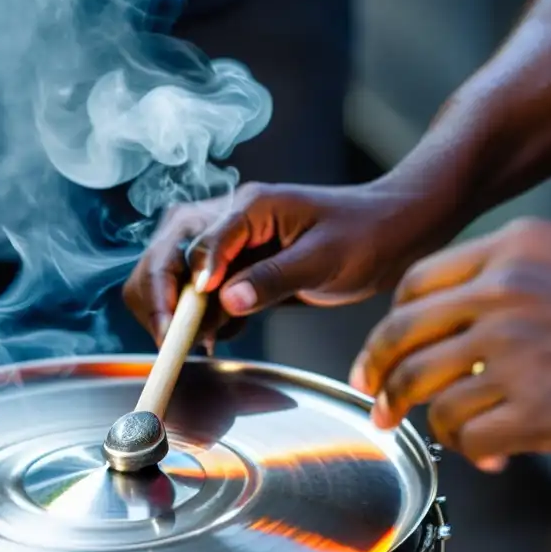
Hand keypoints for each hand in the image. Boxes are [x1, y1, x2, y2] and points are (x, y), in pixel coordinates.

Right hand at [123, 180, 455, 345]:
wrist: (391, 233)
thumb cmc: (366, 233)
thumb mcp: (324, 259)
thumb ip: (272, 279)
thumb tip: (225, 301)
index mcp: (249, 206)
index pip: (194, 244)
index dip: (181, 289)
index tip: (178, 329)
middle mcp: (227, 219)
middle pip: (164, 255)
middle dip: (159, 301)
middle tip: (172, 344)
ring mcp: (227, 243)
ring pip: (171, 276)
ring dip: (174, 313)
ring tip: (197, 345)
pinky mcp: (234, 267)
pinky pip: (197, 295)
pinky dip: (198, 320)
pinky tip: (217, 337)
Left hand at [349, 218, 550, 464]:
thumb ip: (515, 270)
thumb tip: (475, 307)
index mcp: (510, 251)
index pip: (415, 285)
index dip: (392, 321)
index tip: (386, 347)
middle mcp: (501, 296)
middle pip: (402, 337)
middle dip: (377, 372)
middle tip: (373, 396)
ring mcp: (515, 352)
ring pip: (425, 390)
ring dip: (418, 416)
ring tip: (428, 429)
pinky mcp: (538, 409)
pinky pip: (466, 433)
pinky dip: (465, 448)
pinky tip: (485, 452)